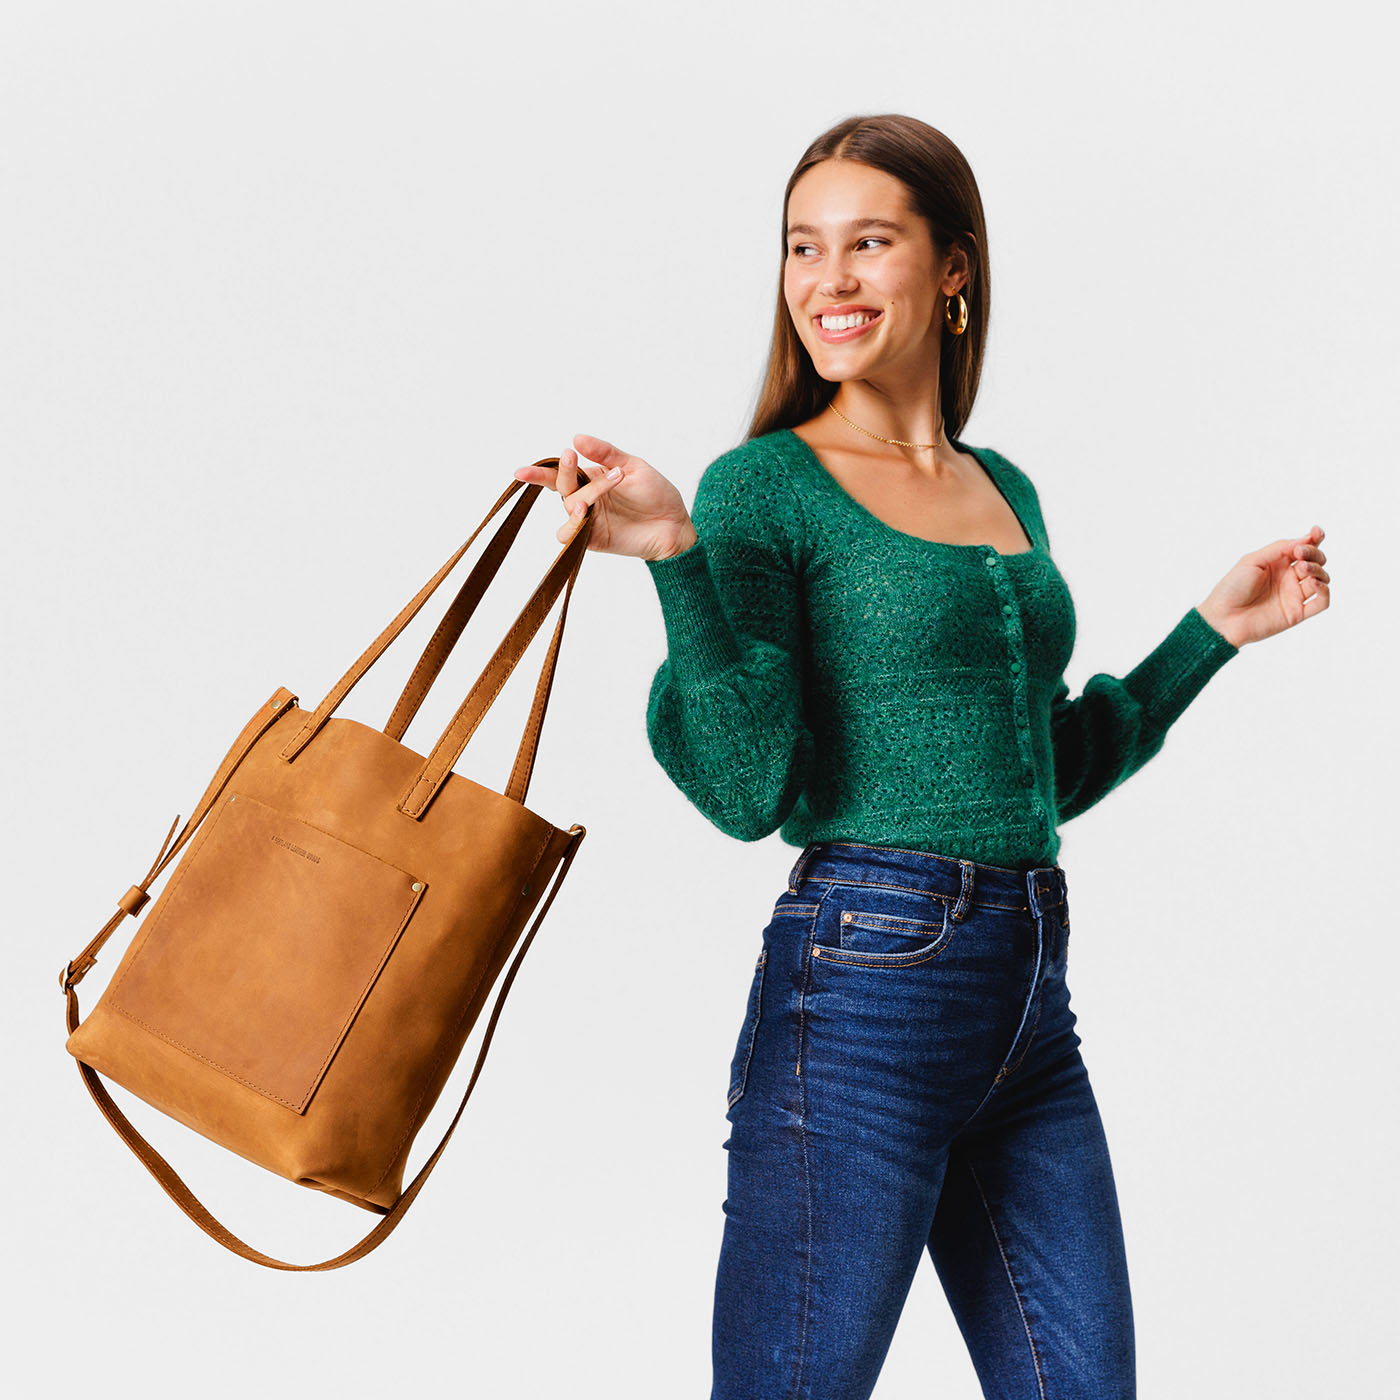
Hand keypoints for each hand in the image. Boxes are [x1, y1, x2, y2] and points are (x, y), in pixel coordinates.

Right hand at [514, 434, 699, 560]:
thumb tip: (576, 438)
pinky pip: (571, 535)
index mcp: (592, 478)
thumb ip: (606, 453)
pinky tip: (585, 511)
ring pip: (569, 507)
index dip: (540, 472)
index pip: (561, 473)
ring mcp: (588, 520)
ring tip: (591, 493)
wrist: (674, 524)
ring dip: (578, 496)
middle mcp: (585, 498)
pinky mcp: (593, 539)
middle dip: (562, 471)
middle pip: (561, 485)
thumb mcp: (632, 466)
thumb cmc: (656, 494)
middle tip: (571, 457)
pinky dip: (573, 524)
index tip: (521, 471)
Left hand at [1197, 526, 1330, 647]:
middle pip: (1316, 561)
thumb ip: (1279, 549)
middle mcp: (1288, 578)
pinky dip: (1324, 591)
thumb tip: (1305, 539)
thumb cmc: (1232, 588)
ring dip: (1318, 570)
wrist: (1223, 617)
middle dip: (1314, 553)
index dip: (1314, 539)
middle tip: (1300, 554)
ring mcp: (1294, 595)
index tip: (1316, 533)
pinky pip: (1322, 602)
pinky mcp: (1297, 613)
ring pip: (1322, 578)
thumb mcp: (1253, 560)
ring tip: (1303, 568)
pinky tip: (1313, 583)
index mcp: (1278, 563)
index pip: (1304, 548)